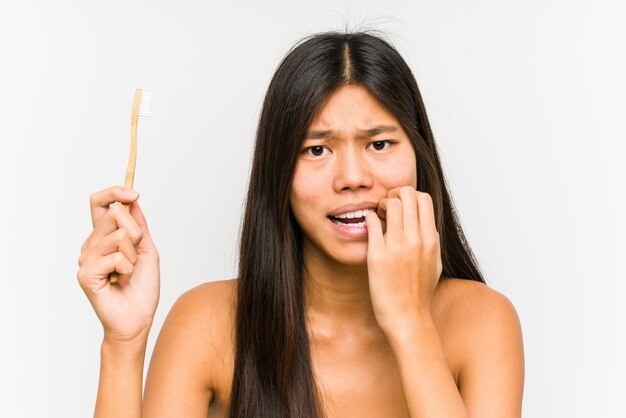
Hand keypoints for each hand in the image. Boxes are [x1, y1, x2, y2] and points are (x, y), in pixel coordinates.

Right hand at [77, 186, 159, 344]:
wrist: (138, 318)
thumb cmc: (141, 288)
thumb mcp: (146, 249)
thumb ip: (139, 225)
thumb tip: (132, 199)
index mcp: (103, 237)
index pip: (99, 203)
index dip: (114, 192)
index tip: (133, 193)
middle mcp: (91, 245)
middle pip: (115, 213)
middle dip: (137, 233)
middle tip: (136, 257)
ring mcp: (86, 259)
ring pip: (120, 235)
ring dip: (134, 256)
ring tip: (128, 273)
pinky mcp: (86, 274)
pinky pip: (117, 256)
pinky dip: (127, 269)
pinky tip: (120, 281)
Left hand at [365, 186, 442, 334]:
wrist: (408, 318)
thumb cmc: (420, 293)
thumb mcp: (434, 263)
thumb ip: (431, 241)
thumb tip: (425, 226)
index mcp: (431, 240)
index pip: (423, 198)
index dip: (410, 195)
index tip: (400, 206)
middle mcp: (416, 240)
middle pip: (407, 194)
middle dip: (394, 194)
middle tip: (385, 207)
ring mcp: (397, 247)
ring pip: (390, 204)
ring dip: (381, 204)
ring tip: (378, 218)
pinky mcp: (378, 256)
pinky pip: (371, 223)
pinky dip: (369, 218)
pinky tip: (369, 226)